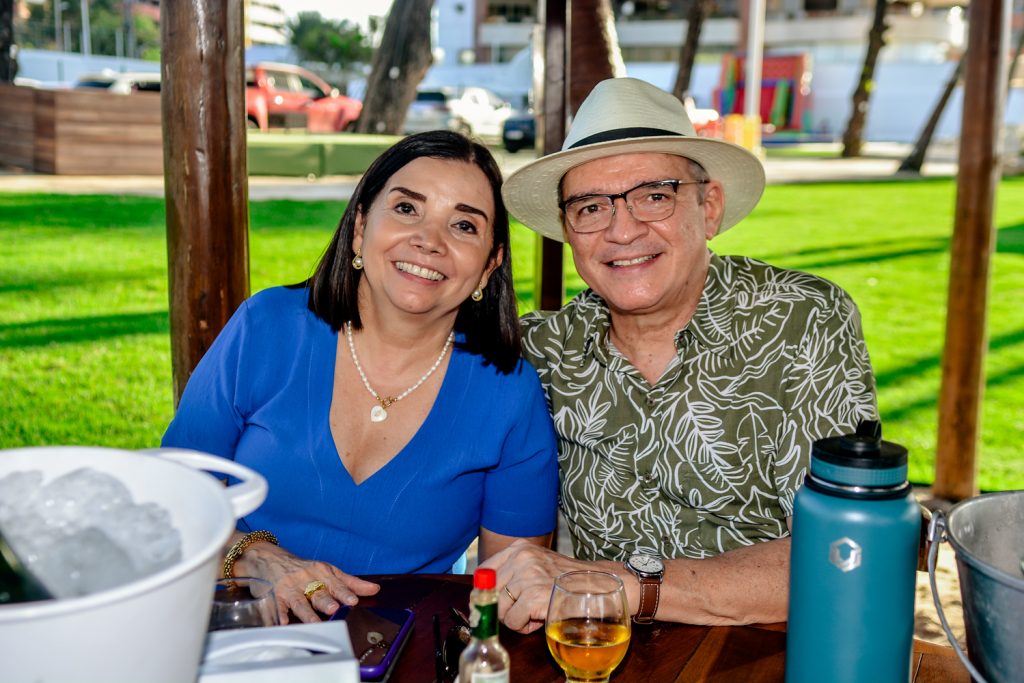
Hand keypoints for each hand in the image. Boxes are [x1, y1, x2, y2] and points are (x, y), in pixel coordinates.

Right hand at [236, 543, 379, 623]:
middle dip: (326, 600)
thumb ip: (350, 582)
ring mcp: (289, 587)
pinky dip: (280, 615)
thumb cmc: (303, 569)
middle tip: (334, 608)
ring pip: (299, 601)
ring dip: (306, 612)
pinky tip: (283, 622)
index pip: (336, 584)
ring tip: (314, 622)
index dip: (345, 592)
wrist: (269, 559)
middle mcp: (306, 579)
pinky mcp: (274, 596)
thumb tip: (374, 589)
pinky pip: (277, 606)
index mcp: (321, 572)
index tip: (353, 600)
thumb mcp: (327, 571)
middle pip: (318, 592)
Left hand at [480, 540, 594, 633]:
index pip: (485, 570)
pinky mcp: (534, 596)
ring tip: (536, 612)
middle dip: (503, 607)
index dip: (484, 591)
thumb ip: (515, 573)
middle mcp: (521, 558)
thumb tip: (484, 595)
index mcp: (519, 548)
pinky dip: (524, 626)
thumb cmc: (569, 581)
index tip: (489, 604)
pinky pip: (512, 621)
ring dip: (516, 618)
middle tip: (524, 609)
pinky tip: (540, 618)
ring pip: (500, 609)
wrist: (600, 587)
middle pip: (489, 592)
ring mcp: (527, 575)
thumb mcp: (539, 565)